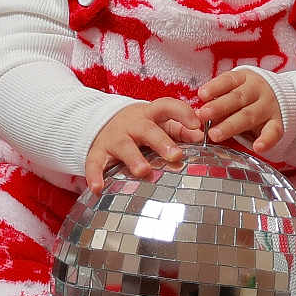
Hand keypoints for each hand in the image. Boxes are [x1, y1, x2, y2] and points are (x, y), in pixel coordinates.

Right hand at [86, 98, 202, 190]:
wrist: (101, 122)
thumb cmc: (140, 127)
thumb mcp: (158, 123)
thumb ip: (180, 129)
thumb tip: (201, 135)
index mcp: (149, 114)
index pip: (166, 106)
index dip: (182, 113)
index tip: (197, 125)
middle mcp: (131, 124)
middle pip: (147, 129)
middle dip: (161, 142)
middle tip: (176, 155)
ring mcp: (113, 138)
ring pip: (123, 146)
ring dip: (133, 158)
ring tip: (143, 171)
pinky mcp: (97, 152)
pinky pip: (94, 163)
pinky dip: (94, 175)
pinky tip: (98, 189)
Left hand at [197, 69, 283, 152]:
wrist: (282, 96)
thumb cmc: (247, 96)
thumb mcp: (234, 91)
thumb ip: (219, 102)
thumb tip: (200, 116)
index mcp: (244, 79)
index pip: (228, 80)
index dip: (215, 87)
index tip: (201, 95)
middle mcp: (258, 90)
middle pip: (237, 98)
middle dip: (218, 107)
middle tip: (202, 116)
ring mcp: (268, 106)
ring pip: (249, 116)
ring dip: (231, 126)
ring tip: (214, 135)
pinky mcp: (278, 122)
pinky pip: (273, 132)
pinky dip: (266, 140)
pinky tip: (257, 148)